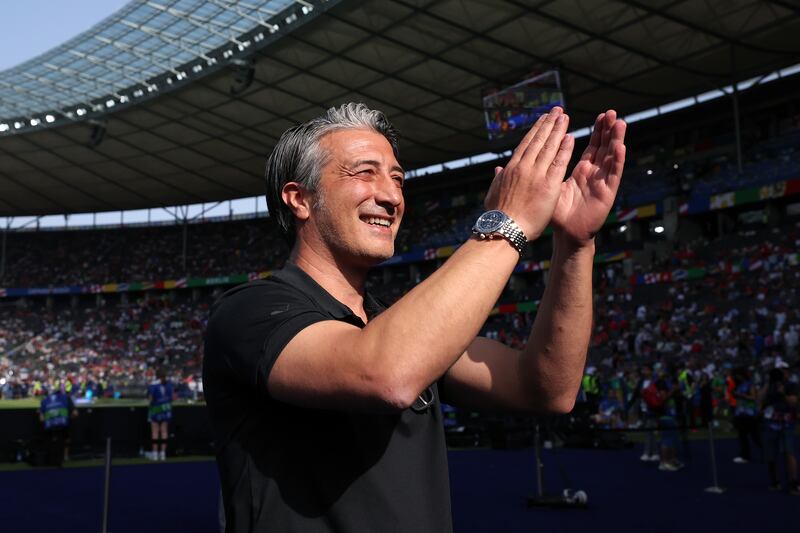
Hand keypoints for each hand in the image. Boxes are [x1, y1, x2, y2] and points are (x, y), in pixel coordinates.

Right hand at [484, 107, 574, 239]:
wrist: (504, 229)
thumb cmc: (498, 216)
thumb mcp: (494, 193)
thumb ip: (498, 179)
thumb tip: (497, 169)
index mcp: (510, 169)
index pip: (526, 145)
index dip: (535, 131)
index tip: (543, 120)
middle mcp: (523, 167)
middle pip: (538, 141)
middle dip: (548, 124)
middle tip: (557, 111)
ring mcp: (536, 175)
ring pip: (549, 147)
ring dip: (558, 130)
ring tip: (565, 118)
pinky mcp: (548, 185)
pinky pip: (559, 163)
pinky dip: (565, 149)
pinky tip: (571, 137)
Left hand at [551, 110, 626, 245]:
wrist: (567, 234)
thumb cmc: (558, 214)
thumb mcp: (548, 188)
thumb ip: (543, 172)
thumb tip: (523, 159)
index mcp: (582, 171)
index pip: (591, 146)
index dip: (596, 131)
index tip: (599, 115)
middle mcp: (594, 174)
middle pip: (604, 148)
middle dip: (608, 130)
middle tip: (611, 112)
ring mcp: (602, 182)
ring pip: (611, 157)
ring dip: (616, 140)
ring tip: (619, 123)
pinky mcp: (607, 193)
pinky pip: (613, 174)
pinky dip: (617, 160)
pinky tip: (621, 147)